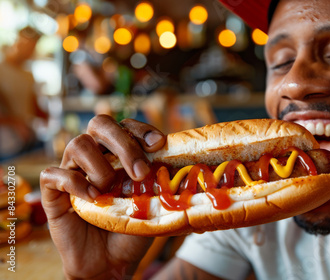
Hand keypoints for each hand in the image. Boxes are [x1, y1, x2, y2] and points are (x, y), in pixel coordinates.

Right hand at [40, 115, 165, 278]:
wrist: (111, 261)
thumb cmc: (132, 229)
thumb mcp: (153, 204)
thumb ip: (163, 184)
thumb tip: (188, 171)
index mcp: (118, 153)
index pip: (126, 125)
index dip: (141, 130)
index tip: (158, 144)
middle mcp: (94, 155)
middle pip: (100, 124)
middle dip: (124, 144)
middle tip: (140, 172)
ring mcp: (73, 171)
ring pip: (78, 144)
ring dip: (100, 167)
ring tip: (110, 190)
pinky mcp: (53, 192)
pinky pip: (53, 174)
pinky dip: (74, 183)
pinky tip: (92, 198)